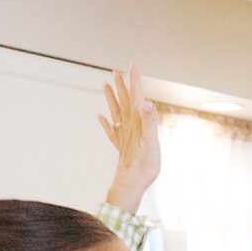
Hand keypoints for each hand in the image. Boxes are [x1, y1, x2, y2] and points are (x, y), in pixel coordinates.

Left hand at [100, 65, 159, 214]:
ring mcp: (122, 136)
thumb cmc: (143, 166)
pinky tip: (100, 117)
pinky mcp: (121, 147)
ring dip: (111, 98)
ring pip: (115, 112)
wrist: (130, 184)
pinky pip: (111, 131)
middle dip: (122, 85)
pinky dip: (105, 122)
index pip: (136, 97)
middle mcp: (128, 127)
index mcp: (136, 123)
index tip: (132, 66)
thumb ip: (150, 121)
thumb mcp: (152, 143)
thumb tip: (146, 102)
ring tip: (105, 85)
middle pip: (124, 101)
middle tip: (118, 70)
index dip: (134, 81)